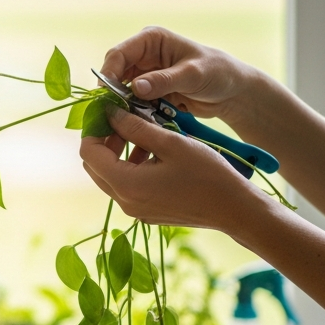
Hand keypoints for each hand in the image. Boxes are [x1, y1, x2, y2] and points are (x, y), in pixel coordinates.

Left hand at [80, 106, 268, 232]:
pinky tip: (152, 153)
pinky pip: (127, 187)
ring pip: (111, 176)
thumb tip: (110, 112)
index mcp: (126, 185)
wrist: (235, 209)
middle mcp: (124, 202)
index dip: (93, 129)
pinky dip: (131, 167)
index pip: (88, 153)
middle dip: (104, 140)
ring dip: (119, 152)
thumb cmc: (207, 174)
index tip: (106, 112)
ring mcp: (135, 210)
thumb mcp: (169, 142)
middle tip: (123, 120)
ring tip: (141, 133)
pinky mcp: (147, 212)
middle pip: (95, 166)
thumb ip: (134, 127)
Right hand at [100, 26, 256, 120]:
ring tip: (124, 120)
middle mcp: (144, 54)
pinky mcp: (150, 91)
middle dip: (113, 92)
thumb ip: (164, 80)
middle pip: (116, 72)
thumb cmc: (218, 73)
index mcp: (151, 40)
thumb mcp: (192, 75)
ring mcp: (146, 73)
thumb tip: (135, 88)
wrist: (233, 92)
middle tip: (112, 113)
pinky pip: (133, 102)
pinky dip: (133, 112)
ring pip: (121, 89)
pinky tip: (136, 122)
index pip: (119, 54)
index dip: (109, 73)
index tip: (107, 96)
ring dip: (122, 104)